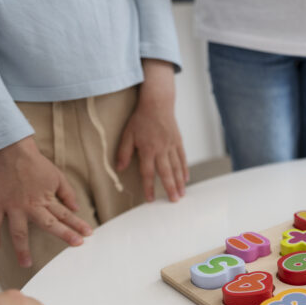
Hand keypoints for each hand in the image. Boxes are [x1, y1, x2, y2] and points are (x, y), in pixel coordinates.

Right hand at [0, 137, 92, 267]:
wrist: (11, 151)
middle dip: (64, 236)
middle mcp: (30, 206)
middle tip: (74, 245)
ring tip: (26, 263)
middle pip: (49, 225)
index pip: (65, 215)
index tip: (87, 234)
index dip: (77, 225)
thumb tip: (76, 207)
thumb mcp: (57, 176)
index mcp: (46, 199)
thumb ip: (67, 193)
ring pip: (18, 232)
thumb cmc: (35, 163)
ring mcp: (12, 207)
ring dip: (23, 249)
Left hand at [116, 59, 188, 202]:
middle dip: (170, 188)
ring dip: (179, 182)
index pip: (148, 172)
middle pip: (166, 173)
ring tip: (181, 194)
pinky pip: (182, 159)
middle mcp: (162, 149)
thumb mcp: (127, 134)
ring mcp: (172, 146)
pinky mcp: (178, 142)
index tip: (151, 199)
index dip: (149, 187)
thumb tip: (120, 168)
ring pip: (177, 168)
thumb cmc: (141, 118)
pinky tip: (185, 178)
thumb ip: (124, 152)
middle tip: (174, 200)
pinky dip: (184, 170)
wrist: (158, 104)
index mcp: (148, 149)